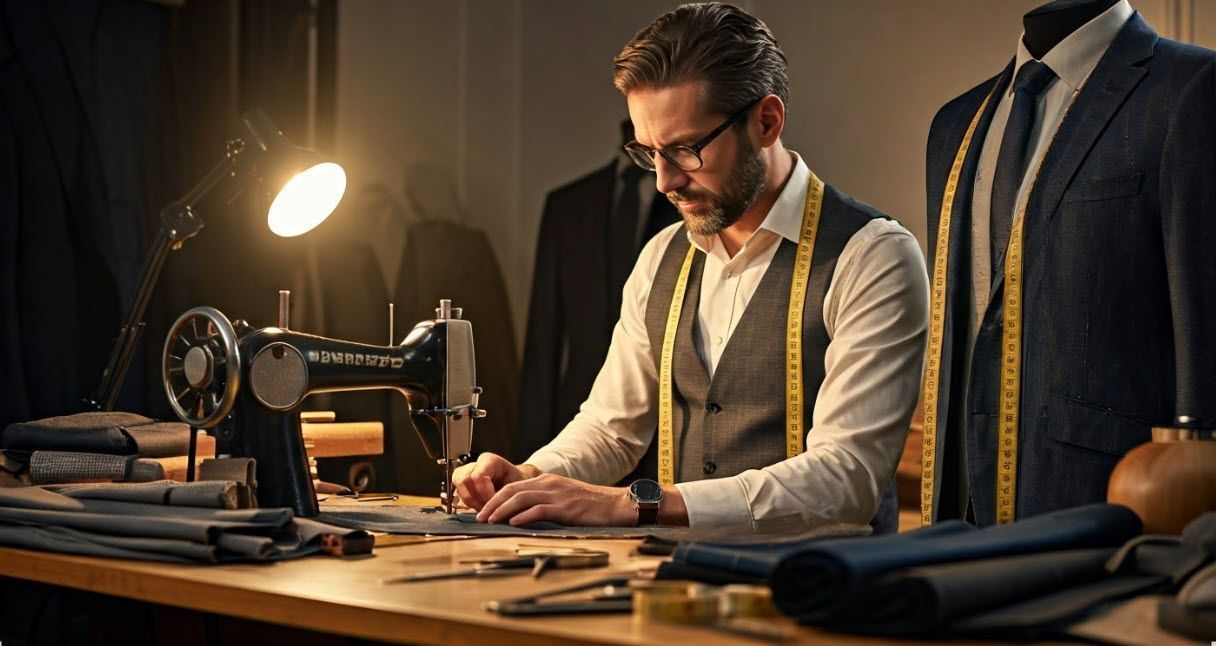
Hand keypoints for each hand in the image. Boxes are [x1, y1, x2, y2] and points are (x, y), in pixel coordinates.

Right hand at [451, 452, 537, 510]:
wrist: (516, 482)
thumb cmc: (519, 483)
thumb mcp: (518, 486)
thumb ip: (507, 495)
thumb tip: (499, 510)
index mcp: (490, 460)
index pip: (478, 476)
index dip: (484, 494)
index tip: (494, 505)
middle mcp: (476, 464)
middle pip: (464, 481)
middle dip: (476, 499)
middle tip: (489, 510)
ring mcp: (466, 471)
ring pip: (459, 487)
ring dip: (472, 502)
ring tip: (486, 510)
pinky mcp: (461, 481)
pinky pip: (459, 493)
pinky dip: (469, 503)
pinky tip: (481, 507)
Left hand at [476, 474, 634, 526]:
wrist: (617, 505)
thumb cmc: (592, 505)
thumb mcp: (564, 499)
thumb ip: (544, 503)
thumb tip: (520, 517)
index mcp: (548, 481)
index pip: (513, 487)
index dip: (495, 499)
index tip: (483, 512)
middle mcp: (550, 484)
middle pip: (512, 490)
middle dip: (492, 504)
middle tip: (479, 518)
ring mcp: (558, 495)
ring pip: (521, 499)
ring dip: (502, 511)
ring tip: (490, 522)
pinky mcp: (566, 508)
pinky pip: (540, 510)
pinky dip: (523, 516)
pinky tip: (513, 524)